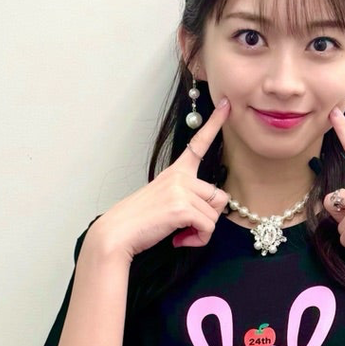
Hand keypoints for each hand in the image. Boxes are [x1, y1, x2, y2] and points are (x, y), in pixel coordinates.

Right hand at [95, 99, 231, 258]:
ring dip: (201, 232)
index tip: (226, 106)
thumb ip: (186, 197)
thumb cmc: (140, 220)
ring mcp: (181, 190)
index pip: (198, 144)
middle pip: (220, 197)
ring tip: (179, 233)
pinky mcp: (182, 208)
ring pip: (215, 215)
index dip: (214, 124)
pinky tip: (178, 240)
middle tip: (187, 226)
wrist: (118, 232)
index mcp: (176, 172)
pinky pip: (208, 228)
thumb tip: (207, 211)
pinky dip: (197, 239)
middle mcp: (181, 176)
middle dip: (208, 217)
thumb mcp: (164, 199)